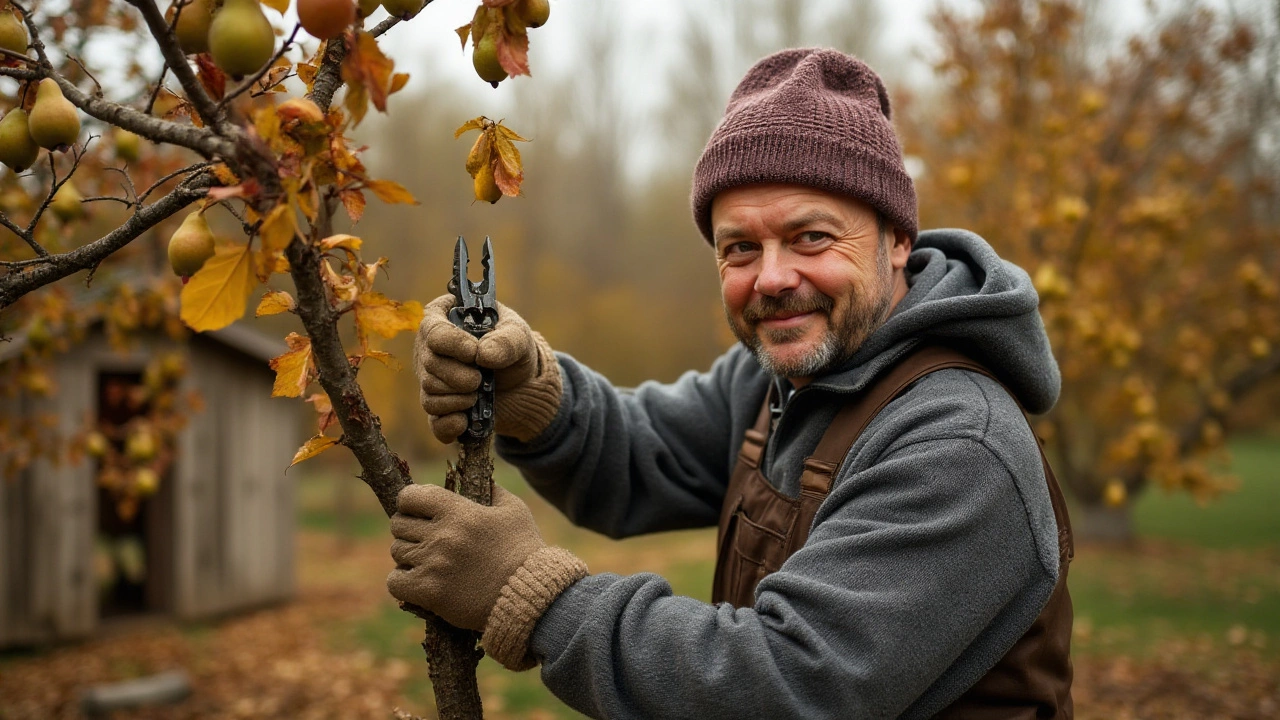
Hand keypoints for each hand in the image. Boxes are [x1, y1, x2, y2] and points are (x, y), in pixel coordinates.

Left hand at [387, 484, 587, 669]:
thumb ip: (494, 491)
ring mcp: (433, 564)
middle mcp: (442, 535)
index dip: (409, 501)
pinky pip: (394, 582)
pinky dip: (402, 582)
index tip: (416, 510)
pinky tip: (417, 582)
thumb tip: (484, 481)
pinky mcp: (429, 592)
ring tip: (426, 561)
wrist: (528, 595)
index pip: (410, 496)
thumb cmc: (524, 551)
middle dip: (408, 529)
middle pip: (398, 524)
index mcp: (459, 512)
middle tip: (423, 539)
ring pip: (397, 552)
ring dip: (409, 556)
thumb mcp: (514, 511)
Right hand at [414, 294, 562, 443]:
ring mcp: (431, 379)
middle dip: (457, 376)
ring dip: (458, 399)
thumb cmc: (512, 346)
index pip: (434, 330)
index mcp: (445, 319)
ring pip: (430, 394)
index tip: (474, 353)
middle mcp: (430, 348)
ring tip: (478, 393)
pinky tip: (464, 422)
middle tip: (479, 379)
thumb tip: (484, 354)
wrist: (521, 380)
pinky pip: (434, 421)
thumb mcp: (518, 337)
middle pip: (429, 365)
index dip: (452, 343)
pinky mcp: (440, 407)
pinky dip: (449, 425)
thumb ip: (506, 341)